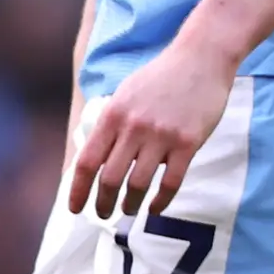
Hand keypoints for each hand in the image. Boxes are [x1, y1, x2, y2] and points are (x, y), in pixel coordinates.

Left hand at [71, 38, 234, 217]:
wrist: (199, 59)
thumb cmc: (159, 78)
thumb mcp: (123, 95)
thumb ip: (110, 124)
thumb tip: (96, 155)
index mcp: (111, 116)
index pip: (86, 161)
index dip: (77, 189)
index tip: (73, 207)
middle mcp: (132, 128)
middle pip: (109, 177)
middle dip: (102, 202)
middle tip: (101, 214)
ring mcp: (161, 136)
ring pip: (139, 183)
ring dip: (130, 203)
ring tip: (127, 211)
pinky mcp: (188, 142)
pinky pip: (171, 181)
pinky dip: (161, 200)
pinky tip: (155, 208)